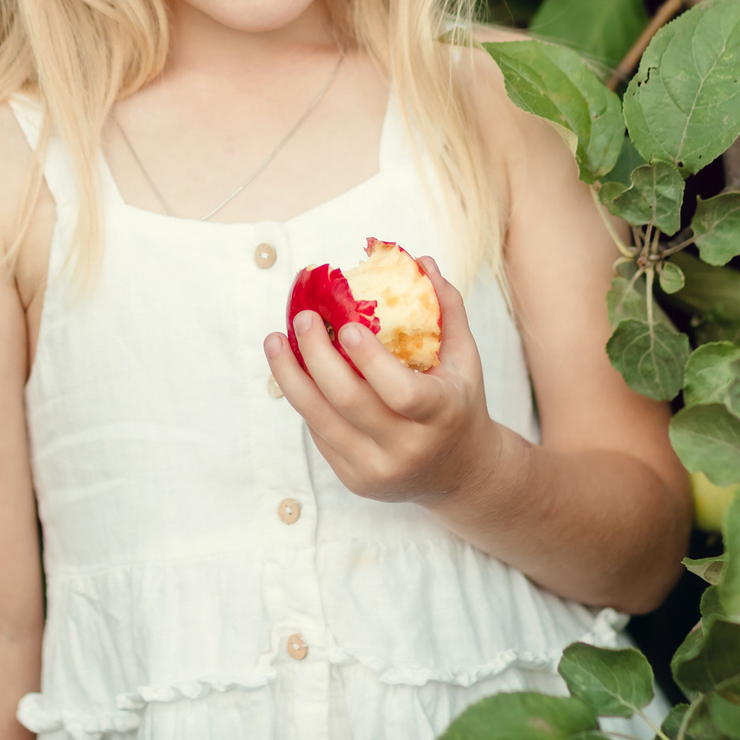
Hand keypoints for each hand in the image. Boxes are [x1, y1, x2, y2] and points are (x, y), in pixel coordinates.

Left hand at [264, 257, 508, 505]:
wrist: (461, 473)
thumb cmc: (460, 404)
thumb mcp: (465, 359)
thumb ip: (446, 308)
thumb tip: (421, 259)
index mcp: (442, 414)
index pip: (402, 392)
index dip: (371, 360)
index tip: (346, 325)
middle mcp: (408, 448)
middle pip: (349, 402)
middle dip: (317, 356)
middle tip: (302, 318)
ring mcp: (378, 469)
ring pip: (321, 421)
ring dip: (290, 378)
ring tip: (274, 341)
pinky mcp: (355, 480)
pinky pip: (319, 435)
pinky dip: (304, 400)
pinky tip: (293, 371)